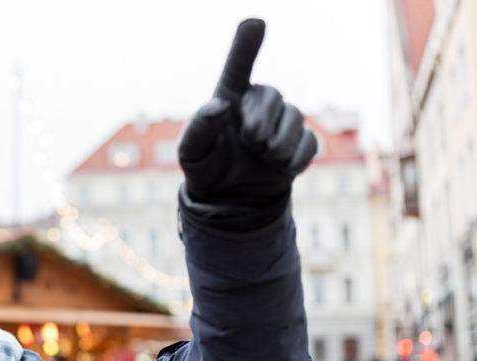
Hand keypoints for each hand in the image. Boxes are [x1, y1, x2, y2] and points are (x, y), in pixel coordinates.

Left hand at [179, 19, 316, 212]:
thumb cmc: (206, 167)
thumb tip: (220, 105)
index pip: (239, 65)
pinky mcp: (301, 142)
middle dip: (261, 123)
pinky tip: (279, 167)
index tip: (254, 22)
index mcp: (230, 96)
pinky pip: (309, 144)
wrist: (229, 197)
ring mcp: (283, 121)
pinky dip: (294, 160)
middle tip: (250, 142)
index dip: (247, 44)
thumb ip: (199, 128)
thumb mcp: (191, 153)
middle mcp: (260, 102)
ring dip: (277, 144)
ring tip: (263, 157)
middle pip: (273, 95)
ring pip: (295, 119)